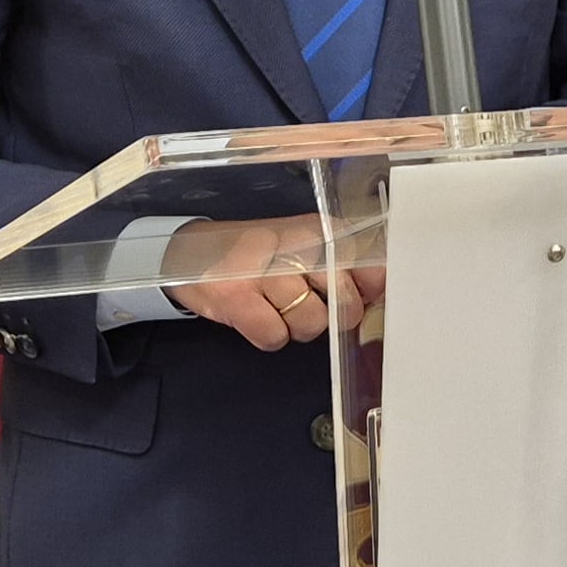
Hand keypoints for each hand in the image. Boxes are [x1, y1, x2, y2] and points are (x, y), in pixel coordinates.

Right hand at [164, 216, 384, 350]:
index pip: (368, 261)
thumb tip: (379, 290)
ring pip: (311, 323)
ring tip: (276, 308)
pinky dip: (268, 335)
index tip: (362, 295)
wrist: (188, 251)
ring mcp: (263, 272)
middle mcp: (293, 246)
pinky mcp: (236, 298)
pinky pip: (274, 336)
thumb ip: (339, 263)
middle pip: (346, 301)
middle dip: (335, 316)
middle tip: (310, 305)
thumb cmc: (253, 254)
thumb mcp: (298, 245)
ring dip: (296, 326)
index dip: (371, 289)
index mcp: (315, 230)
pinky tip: (256, 316)